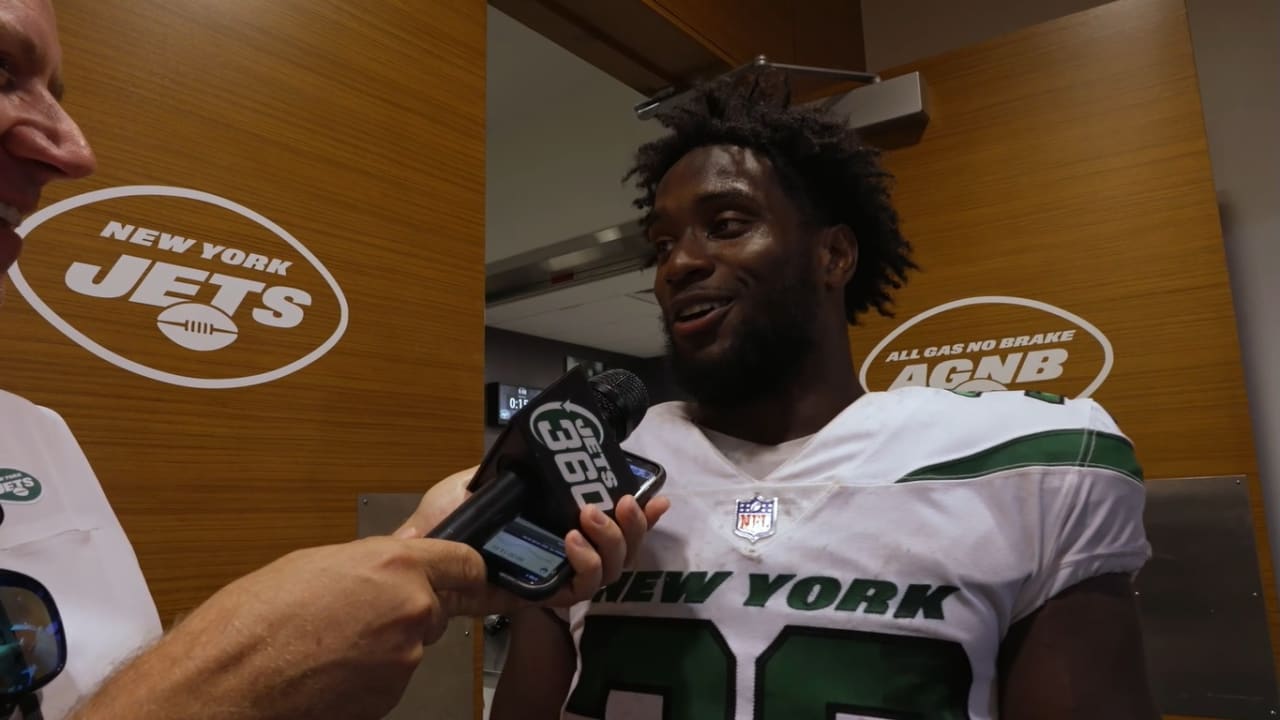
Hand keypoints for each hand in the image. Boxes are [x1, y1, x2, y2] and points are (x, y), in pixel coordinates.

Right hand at [70, 537, 488, 719]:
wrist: (226, 686)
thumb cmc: (252, 623)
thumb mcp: (317, 564)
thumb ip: (373, 562)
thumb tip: (396, 562)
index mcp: (395, 565)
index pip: (469, 564)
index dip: (469, 571)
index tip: (479, 578)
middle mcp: (410, 610)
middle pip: (438, 607)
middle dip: (413, 608)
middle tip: (365, 613)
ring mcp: (404, 659)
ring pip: (412, 644)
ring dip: (386, 642)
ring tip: (329, 641)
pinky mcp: (390, 698)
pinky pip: (391, 677)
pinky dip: (369, 673)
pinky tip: (329, 667)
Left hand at [397, 466, 670, 614]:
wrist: (419, 556)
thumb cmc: (444, 522)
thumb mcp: (479, 482)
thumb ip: (509, 469)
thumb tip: (540, 444)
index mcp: (559, 522)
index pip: (613, 523)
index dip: (641, 515)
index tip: (657, 497)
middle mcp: (566, 550)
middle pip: (623, 549)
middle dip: (633, 525)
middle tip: (618, 502)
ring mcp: (557, 574)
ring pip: (611, 570)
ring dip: (612, 541)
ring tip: (590, 517)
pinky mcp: (543, 596)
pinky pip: (579, 590)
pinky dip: (584, 566)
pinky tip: (573, 542)